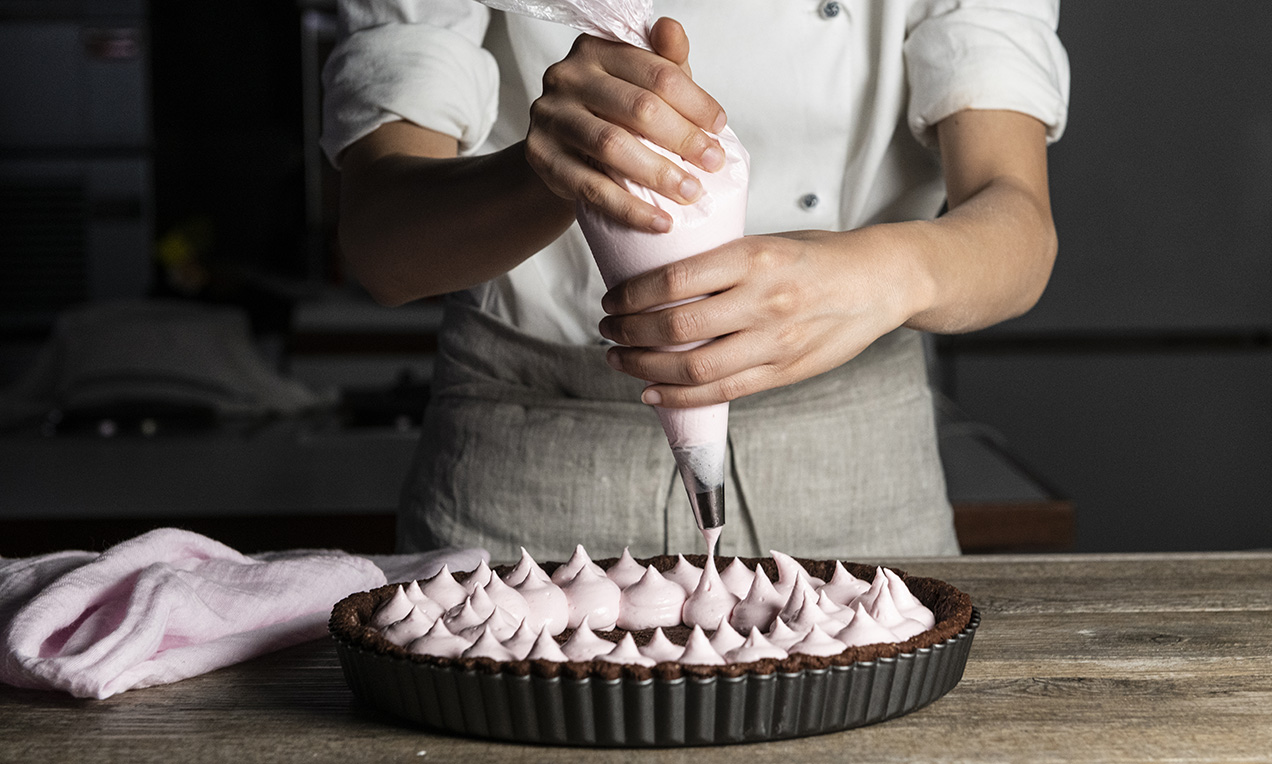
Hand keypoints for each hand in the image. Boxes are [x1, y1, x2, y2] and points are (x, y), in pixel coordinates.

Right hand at [525, 18, 727, 232]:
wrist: (564, 149)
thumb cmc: (612, 112)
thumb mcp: (640, 82)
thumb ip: (663, 61)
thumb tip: (672, 30)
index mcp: (596, 50)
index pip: (657, 73)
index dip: (695, 102)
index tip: (719, 128)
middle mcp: (567, 77)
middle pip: (638, 108)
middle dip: (683, 139)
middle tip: (712, 164)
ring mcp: (551, 118)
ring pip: (612, 147)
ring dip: (659, 174)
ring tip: (691, 192)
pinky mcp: (542, 158)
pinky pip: (592, 188)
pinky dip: (630, 208)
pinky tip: (660, 222)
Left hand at [596, 228, 928, 407]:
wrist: (880, 281)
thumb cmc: (817, 256)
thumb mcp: (766, 241)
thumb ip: (720, 263)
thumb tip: (654, 281)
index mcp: (754, 257)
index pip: (674, 280)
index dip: (631, 296)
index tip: (611, 299)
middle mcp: (764, 300)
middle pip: (677, 326)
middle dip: (629, 333)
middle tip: (606, 329)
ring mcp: (776, 341)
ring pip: (695, 366)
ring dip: (646, 367)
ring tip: (620, 359)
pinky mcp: (785, 371)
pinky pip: (724, 391)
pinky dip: (680, 396)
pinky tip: (652, 391)